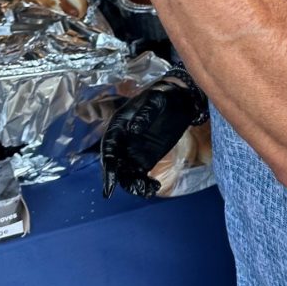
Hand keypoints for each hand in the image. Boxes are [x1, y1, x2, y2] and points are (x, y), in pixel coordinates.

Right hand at [101, 69, 208, 198]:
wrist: (178, 100)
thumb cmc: (162, 96)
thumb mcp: (155, 100)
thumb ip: (144, 114)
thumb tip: (133, 130)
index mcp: (118, 126)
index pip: (108, 149)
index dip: (108, 167)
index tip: (110, 184)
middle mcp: (122, 142)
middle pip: (115, 165)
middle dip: (121, 180)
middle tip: (136, 188)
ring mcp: (132, 152)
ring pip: (126, 174)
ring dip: (133, 185)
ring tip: (147, 190)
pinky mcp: (145, 160)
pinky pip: (139, 176)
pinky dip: (144, 184)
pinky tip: (153, 188)